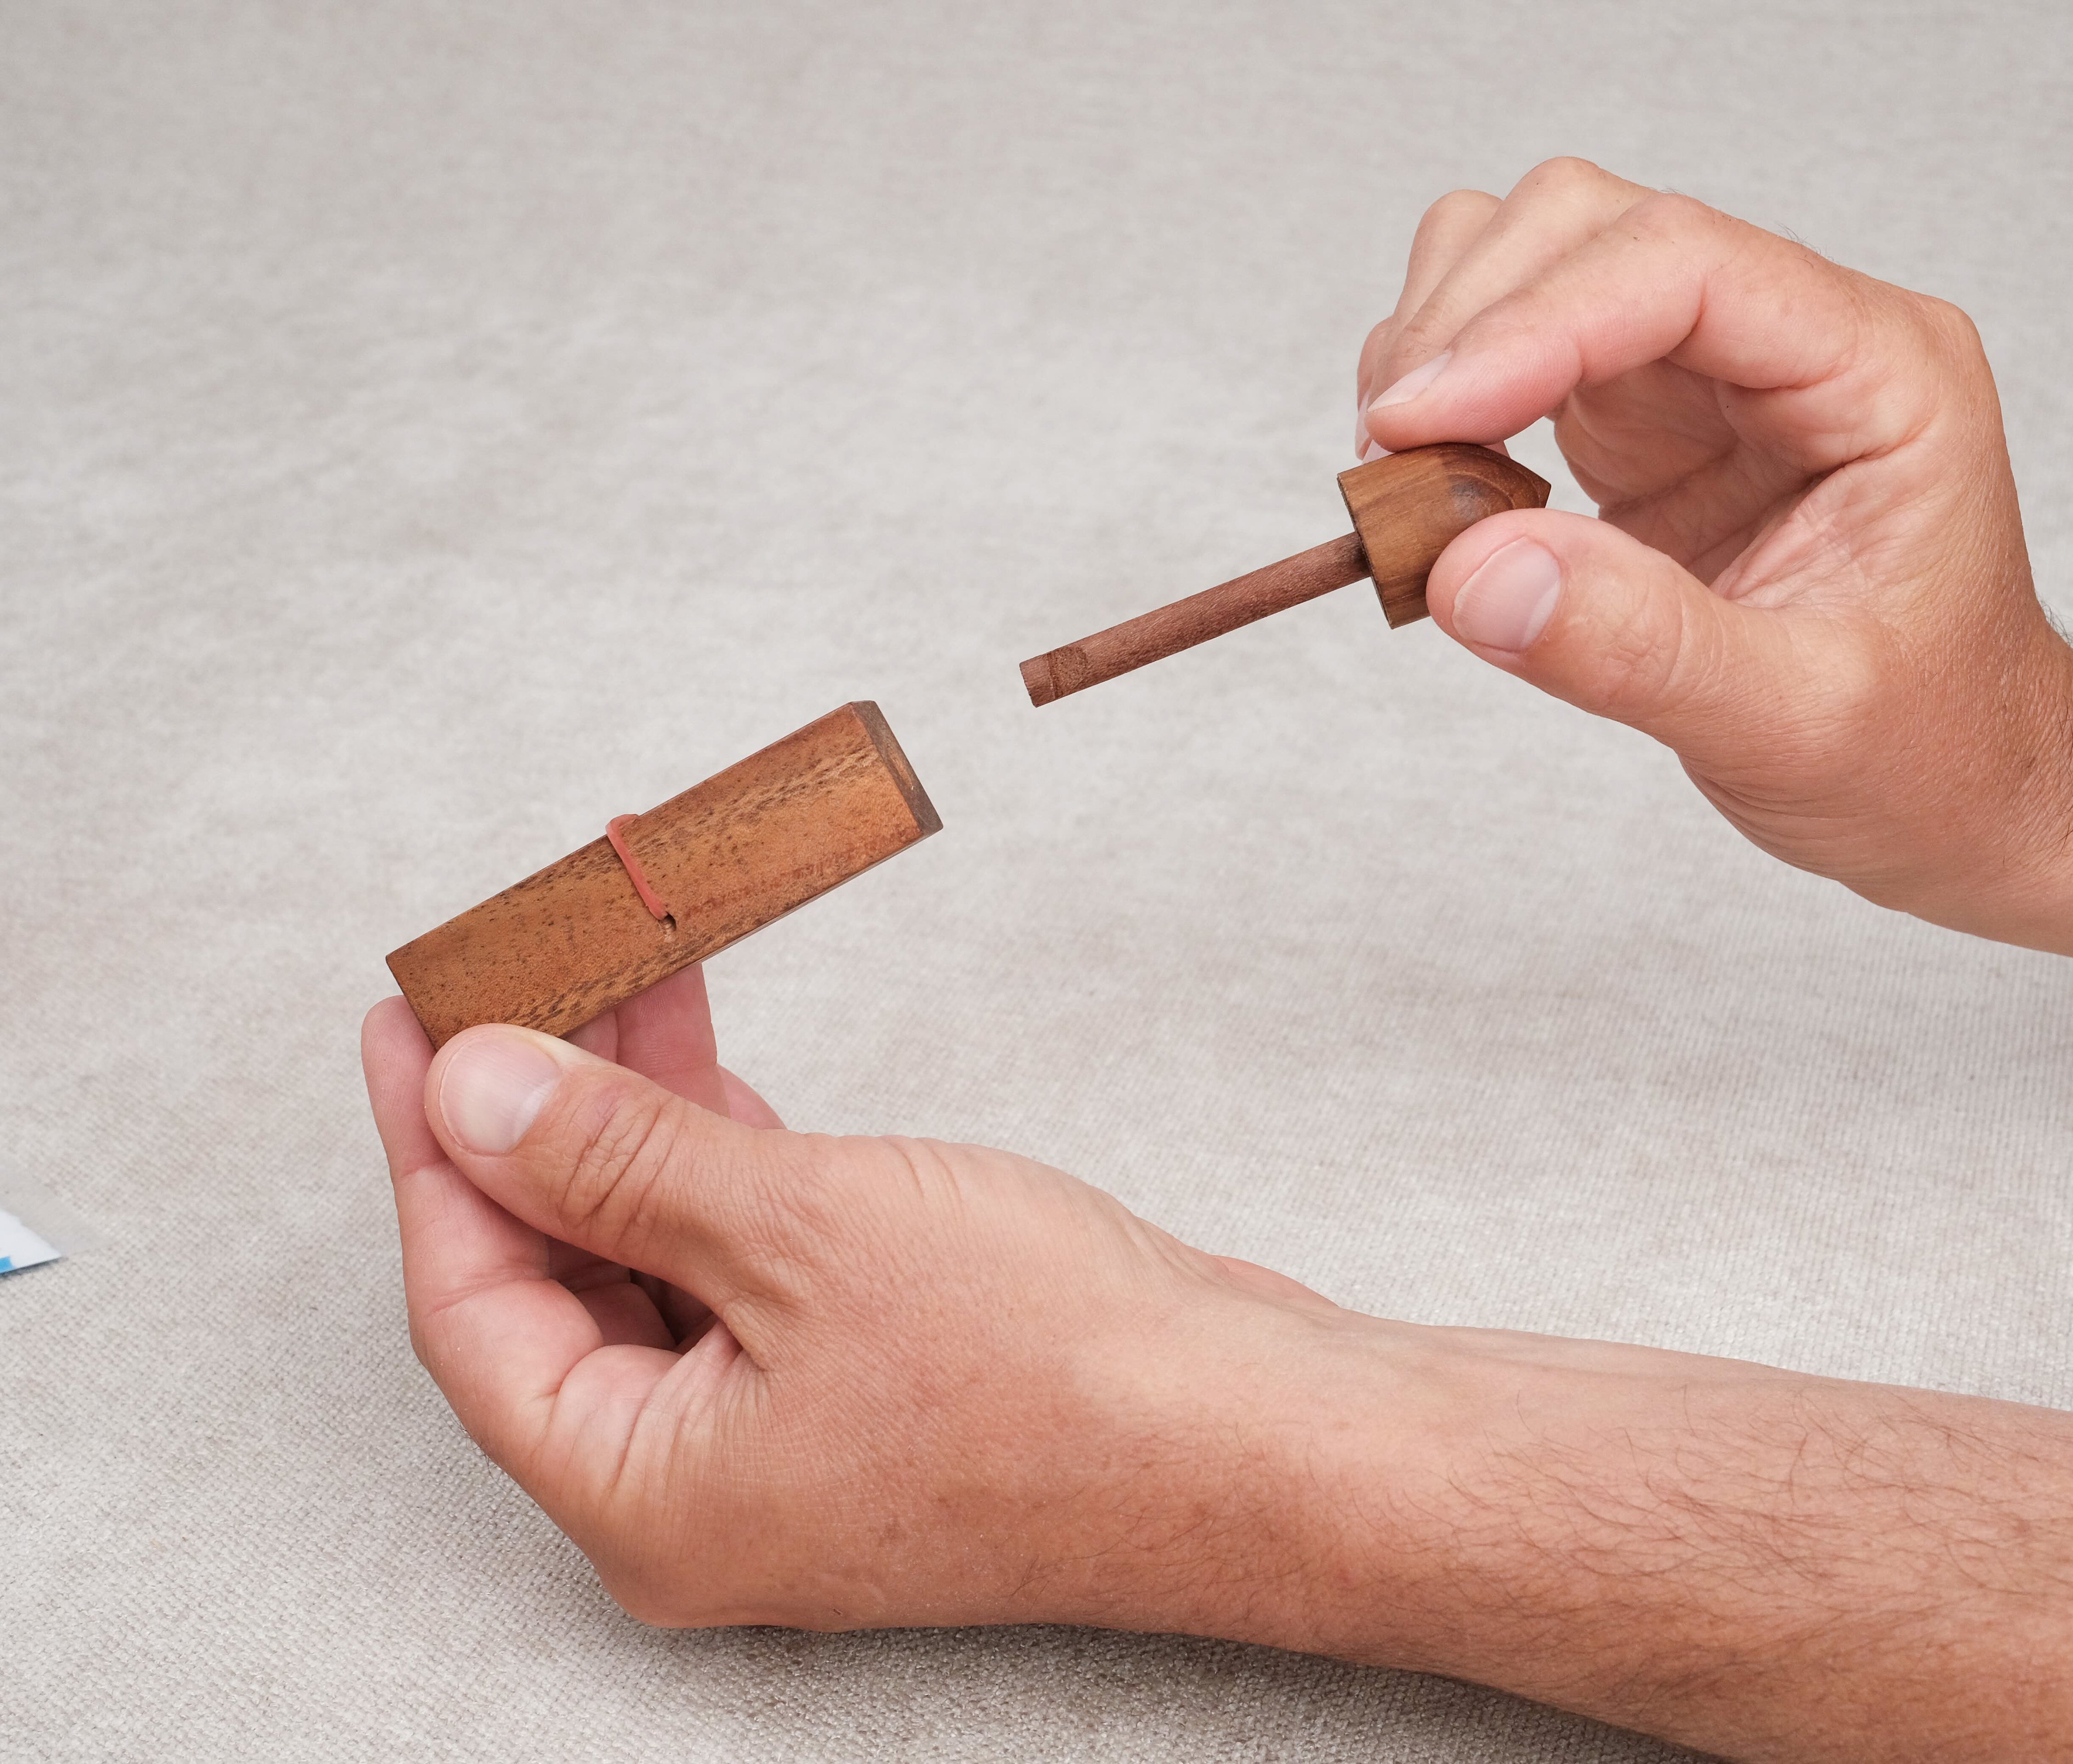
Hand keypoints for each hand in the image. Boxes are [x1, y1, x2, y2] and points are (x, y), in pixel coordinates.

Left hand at [360, 967, 1347, 1631]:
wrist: (1255, 1436)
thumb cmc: (1054, 1374)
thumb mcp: (800, 1231)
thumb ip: (617, 1162)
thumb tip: (474, 1095)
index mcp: (645, 1496)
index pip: (474, 1311)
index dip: (434, 1153)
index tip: (413, 1023)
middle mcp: (703, 1489)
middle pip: (562, 1285)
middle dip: (537, 1119)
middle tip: (509, 981)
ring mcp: (792, 1445)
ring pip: (663, 1265)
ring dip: (637, 1124)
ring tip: (616, 978)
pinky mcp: (872, 1392)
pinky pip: (752, 1272)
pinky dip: (724, 1167)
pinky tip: (707, 1073)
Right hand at [1356, 158, 2072, 941]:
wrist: (1965, 793)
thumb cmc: (1929, 751)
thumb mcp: (1800, 726)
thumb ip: (1638, 649)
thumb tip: (1469, 573)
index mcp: (1880, 371)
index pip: (1682, 267)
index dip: (1530, 325)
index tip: (1411, 422)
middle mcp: (1794, 339)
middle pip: (1593, 224)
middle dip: (1468, 321)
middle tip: (1386, 463)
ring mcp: (1713, 372)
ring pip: (1540, 258)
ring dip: (1445, 342)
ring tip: (1405, 478)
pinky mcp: (1648, 421)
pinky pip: (1518, 351)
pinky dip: (1450, 402)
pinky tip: (1438, 494)